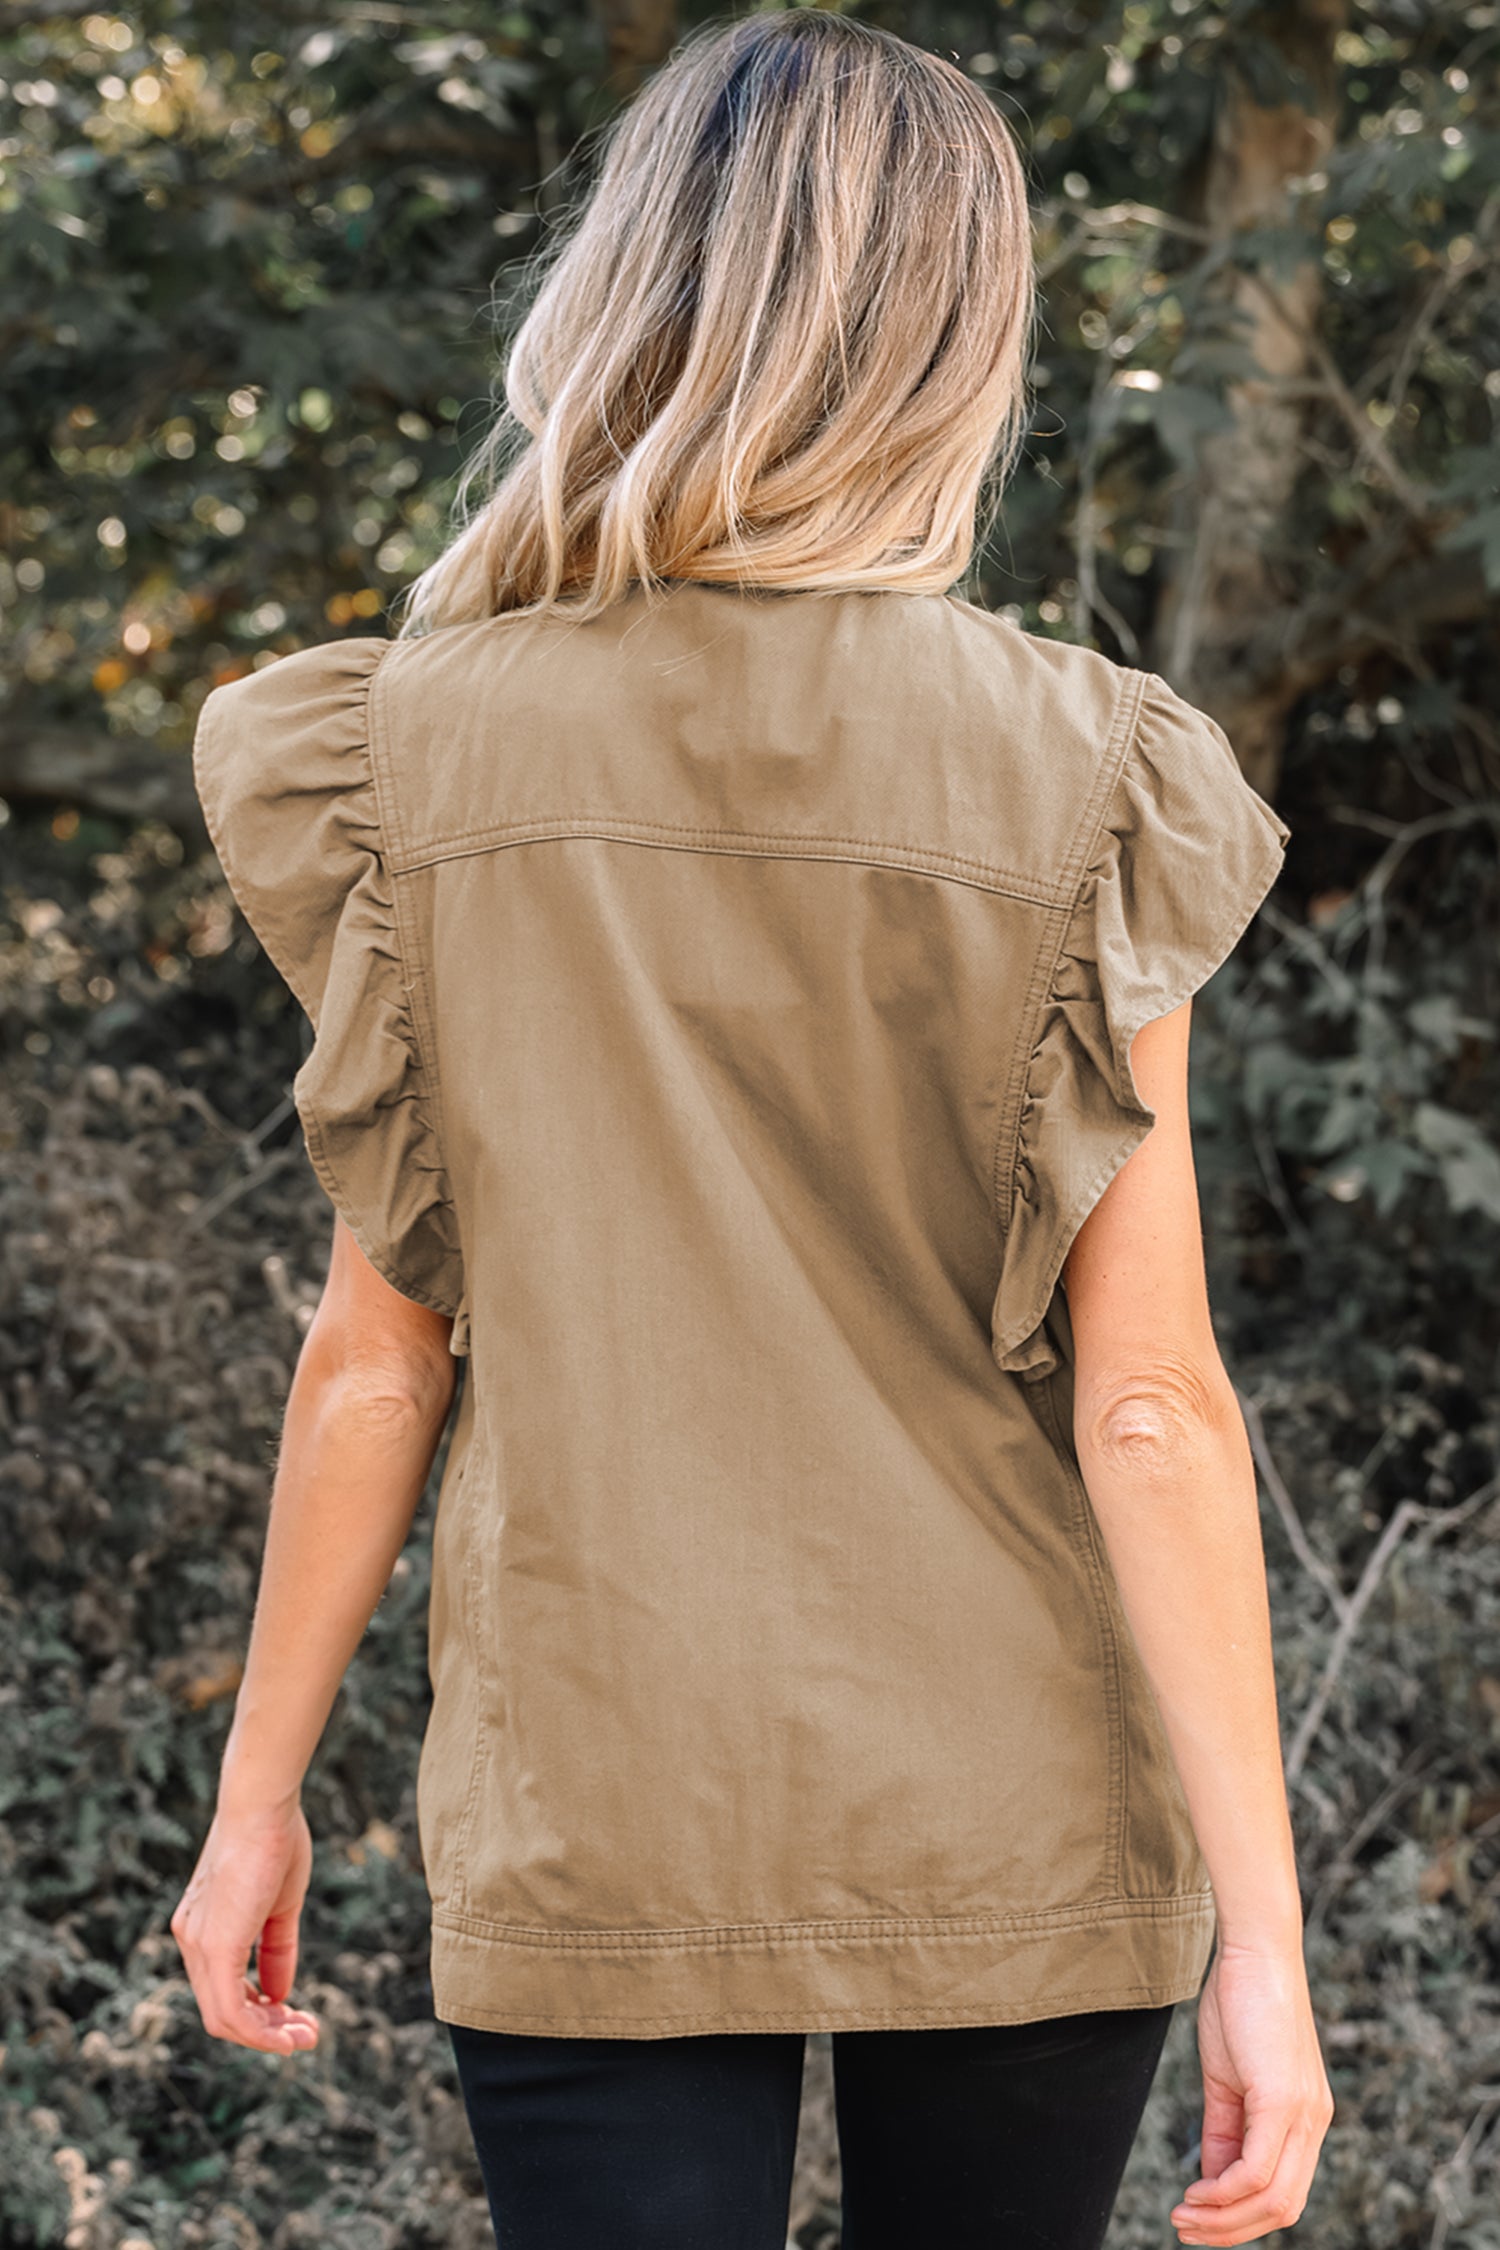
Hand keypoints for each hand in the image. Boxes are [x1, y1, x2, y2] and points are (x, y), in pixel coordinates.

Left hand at [170, 1801, 321, 2054]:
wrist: (262, 1805)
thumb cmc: (274, 1840)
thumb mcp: (279, 1904)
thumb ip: (276, 1951)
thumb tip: (279, 1996)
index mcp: (202, 1926)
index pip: (223, 1985)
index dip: (259, 2009)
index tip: (294, 2014)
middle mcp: (191, 1939)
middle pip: (221, 2009)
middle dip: (265, 2030)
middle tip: (306, 2034)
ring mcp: (198, 1945)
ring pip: (224, 2018)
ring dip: (266, 2037)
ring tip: (305, 2038)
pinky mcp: (214, 1948)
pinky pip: (232, 2010)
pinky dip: (261, 2031)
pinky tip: (289, 2034)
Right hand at [1170, 1941, 1334, 2244]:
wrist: (1255, 1950)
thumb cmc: (1241, 2002)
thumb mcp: (1228, 2077)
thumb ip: (1225, 2128)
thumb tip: (1212, 2178)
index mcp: (1306, 2118)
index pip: (1283, 2191)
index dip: (1241, 2216)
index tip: (1198, 2214)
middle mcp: (1314, 2123)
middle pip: (1283, 2207)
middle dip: (1232, 2230)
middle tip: (1186, 2229)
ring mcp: (1303, 2114)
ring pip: (1273, 2198)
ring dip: (1224, 2219)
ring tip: (1184, 2216)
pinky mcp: (1284, 2101)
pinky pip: (1258, 2169)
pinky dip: (1224, 2191)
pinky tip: (1196, 2190)